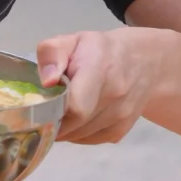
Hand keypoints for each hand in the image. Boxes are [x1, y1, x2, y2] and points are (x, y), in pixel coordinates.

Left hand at [36, 27, 171, 144]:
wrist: (141, 62)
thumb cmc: (98, 49)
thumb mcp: (72, 40)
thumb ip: (52, 53)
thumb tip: (47, 82)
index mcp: (100, 69)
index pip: (77, 105)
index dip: (53, 110)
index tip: (40, 105)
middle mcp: (116, 95)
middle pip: (76, 124)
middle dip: (54, 122)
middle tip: (43, 110)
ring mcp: (122, 116)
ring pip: (81, 136)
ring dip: (65, 129)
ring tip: (59, 111)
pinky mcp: (122, 131)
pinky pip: (91, 140)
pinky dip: (77, 134)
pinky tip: (74, 119)